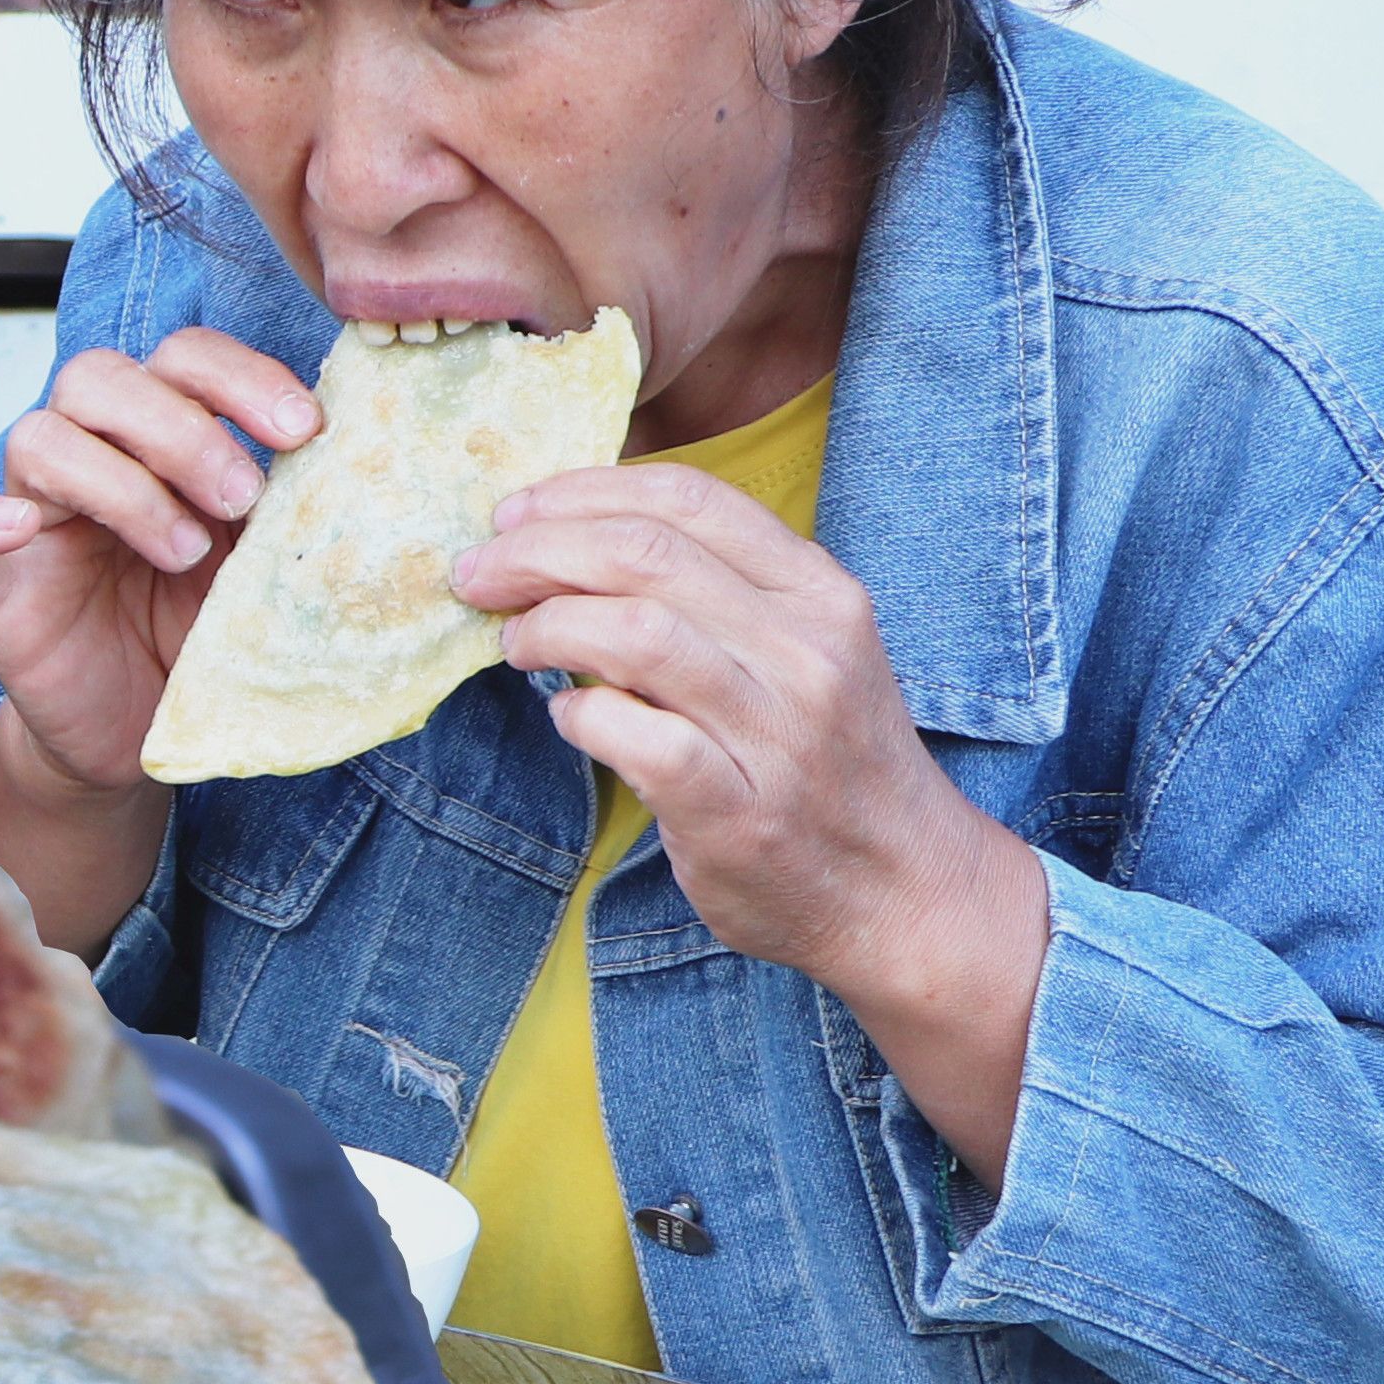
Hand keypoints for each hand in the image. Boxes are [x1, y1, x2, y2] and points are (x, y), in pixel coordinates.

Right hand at [0, 329, 323, 793]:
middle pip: (99, 376)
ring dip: (120, 484)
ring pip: (38, 437)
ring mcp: (27, 513)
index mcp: (158, 438)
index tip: (304, 431)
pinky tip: (14, 531)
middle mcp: (88, 458)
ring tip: (181, 551)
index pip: (181, 357)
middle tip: (242, 498)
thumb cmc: (202, 640)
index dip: (238, 376)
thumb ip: (293, 508)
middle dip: (182, 429)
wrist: (141, 734)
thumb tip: (368, 463)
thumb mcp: (262, 566)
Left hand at [460, 465, 1045, 1175]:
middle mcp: (808, 651)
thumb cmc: (829, 761)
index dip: (582, 493)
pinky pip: (636, 739)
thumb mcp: (805, 652)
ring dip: (547, 627)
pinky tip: (568, 718)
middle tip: (478, 575)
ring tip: (513, 641)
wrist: (905, 889)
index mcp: (821, 594)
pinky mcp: (739, 813)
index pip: (689, 500)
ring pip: (635, 634)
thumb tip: (572, 543)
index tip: (516, 514)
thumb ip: (716, 596)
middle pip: (645, 556)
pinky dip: (579, 716)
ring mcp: (779, 733)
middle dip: (536, 553)